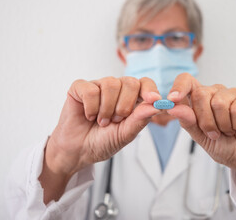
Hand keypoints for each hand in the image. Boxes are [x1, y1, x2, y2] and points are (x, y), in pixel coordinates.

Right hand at [46, 77, 160, 176]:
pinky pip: (91, 90)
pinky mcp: (80, 88)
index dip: (150, 89)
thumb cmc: (103, 142)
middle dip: (125, 105)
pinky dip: (91, 108)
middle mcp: (117, 89)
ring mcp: (98, 86)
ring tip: (101, 121)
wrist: (78, 151)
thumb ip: (140, 119)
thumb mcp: (126, 134)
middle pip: (130, 82)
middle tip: (115, 120)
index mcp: (131, 98)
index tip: (153, 99)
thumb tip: (157, 105)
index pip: (145, 83)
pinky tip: (88, 116)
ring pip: (111, 84)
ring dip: (107, 109)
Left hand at [166, 73, 235, 179]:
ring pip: (219, 103)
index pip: (186, 80)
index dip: (179, 87)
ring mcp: (232, 92)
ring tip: (229, 130)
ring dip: (223, 125)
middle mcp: (215, 91)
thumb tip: (173, 108)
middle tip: (214, 133)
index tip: (172, 99)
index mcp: (199, 98)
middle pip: (200, 94)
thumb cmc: (222, 144)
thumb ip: (187, 121)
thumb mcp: (200, 137)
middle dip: (205, 121)